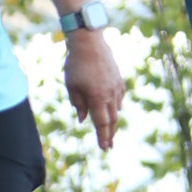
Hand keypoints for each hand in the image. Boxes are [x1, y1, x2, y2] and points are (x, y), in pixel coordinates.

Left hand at [64, 27, 124, 152]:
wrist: (89, 42)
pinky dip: (116, 107)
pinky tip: (113, 110)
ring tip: (110, 131)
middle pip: (112, 120)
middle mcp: (110, 94)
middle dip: (110, 134)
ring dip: (113, 121)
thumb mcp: (72, 86)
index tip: (104, 148)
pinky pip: (119, 98)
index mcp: (98, 98)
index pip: (102, 124)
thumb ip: (78, 104)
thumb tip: (83, 120)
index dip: (103, 137)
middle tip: (109, 145)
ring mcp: (116, 87)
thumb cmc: (76, 64)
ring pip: (116, 109)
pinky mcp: (118, 79)